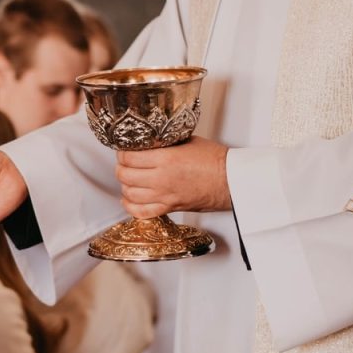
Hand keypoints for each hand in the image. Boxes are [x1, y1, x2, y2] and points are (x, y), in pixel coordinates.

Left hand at [116, 136, 231, 218]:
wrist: (231, 180)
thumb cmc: (215, 160)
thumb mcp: (187, 141)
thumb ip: (165, 143)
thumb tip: (150, 140)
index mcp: (165, 159)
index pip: (129, 157)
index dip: (122, 153)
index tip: (124, 150)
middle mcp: (161, 179)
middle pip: (124, 176)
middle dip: (121, 167)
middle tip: (125, 163)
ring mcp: (164, 196)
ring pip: (130, 194)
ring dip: (125, 185)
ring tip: (129, 178)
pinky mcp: (170, 208)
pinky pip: (141, 212)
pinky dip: (131, 206)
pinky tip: (129, 199)